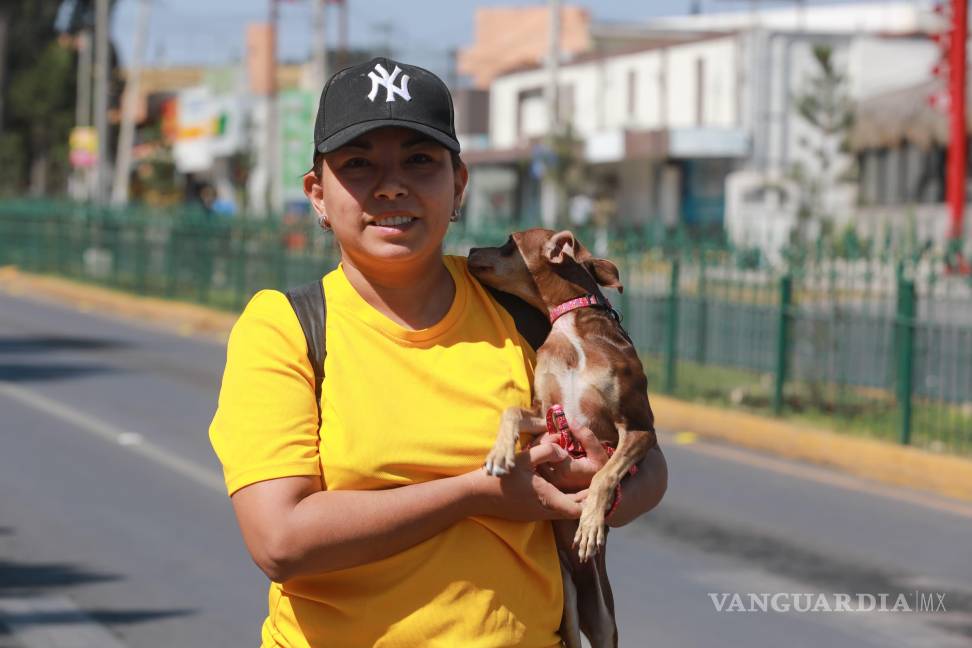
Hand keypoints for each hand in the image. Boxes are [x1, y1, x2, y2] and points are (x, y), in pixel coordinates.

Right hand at [470, 444, 585, 520]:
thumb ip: (547, 451)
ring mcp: (535, 515)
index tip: (596, 488)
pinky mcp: (526, 514)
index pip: (578, 508)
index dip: (590, 500)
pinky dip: (556, 500)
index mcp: (547, 498)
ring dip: (569, 499)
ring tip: (576, 484)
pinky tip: (552, 485)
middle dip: (582, 499)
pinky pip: (548, 509)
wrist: (476, 496)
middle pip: (572, 511)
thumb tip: (562, 449)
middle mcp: (544, 511)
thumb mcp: (525, 458)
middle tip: (590, 485)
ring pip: (560, 511)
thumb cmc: (501, 477)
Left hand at [534, 427, 609, 491]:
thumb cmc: (599, 470)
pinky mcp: (546, 488)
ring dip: (541, 450)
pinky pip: (536, 469)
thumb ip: (585, 436)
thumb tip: (571, 421)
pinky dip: (540, 459)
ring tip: (553, 447)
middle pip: (539, 454)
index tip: (562, 437)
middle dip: (544, 442)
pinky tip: (549, 456)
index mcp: (566, 470)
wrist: (600, 490)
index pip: (549, 448)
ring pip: (535, 461)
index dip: (553, 438)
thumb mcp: (597, 452)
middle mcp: (554, 479)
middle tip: (556, 439)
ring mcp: (549, 484)